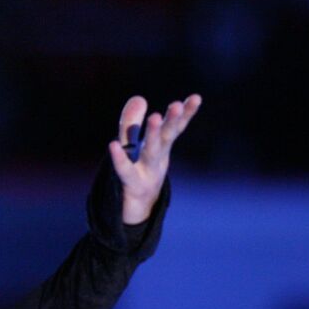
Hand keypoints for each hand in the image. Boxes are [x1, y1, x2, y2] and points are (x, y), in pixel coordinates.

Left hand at [109, 95, 201, 224]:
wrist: (134, 211)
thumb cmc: (136, 175)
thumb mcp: (132, 147)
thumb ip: (132, 123)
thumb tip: (138, 97)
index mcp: (160, 148)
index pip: (175, 128)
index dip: (185, 113)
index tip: (197, 97)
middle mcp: (156, 159)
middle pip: (167, 138)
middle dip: (172, 121)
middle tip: (177, 105)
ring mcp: (146, 173)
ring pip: (151, 151)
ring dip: (154, 135)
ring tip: (155, 116)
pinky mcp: (131, 185)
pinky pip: (124, 170)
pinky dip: (119, 159)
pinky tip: (111, 145)